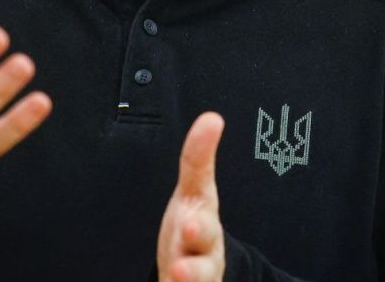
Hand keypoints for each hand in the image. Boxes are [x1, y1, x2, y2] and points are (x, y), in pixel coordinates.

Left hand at [157, 112, 225, 281]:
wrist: (194, 266)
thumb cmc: (192, 226)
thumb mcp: (194, 194)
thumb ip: (199, 158)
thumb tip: (211, 118)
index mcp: (204, 233)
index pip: (204, 229)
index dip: (198, 230)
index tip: (189, 224)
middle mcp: (202, 263)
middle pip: (200, 271)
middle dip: (191, 272)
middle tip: (178, 270)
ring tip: (173, 280)